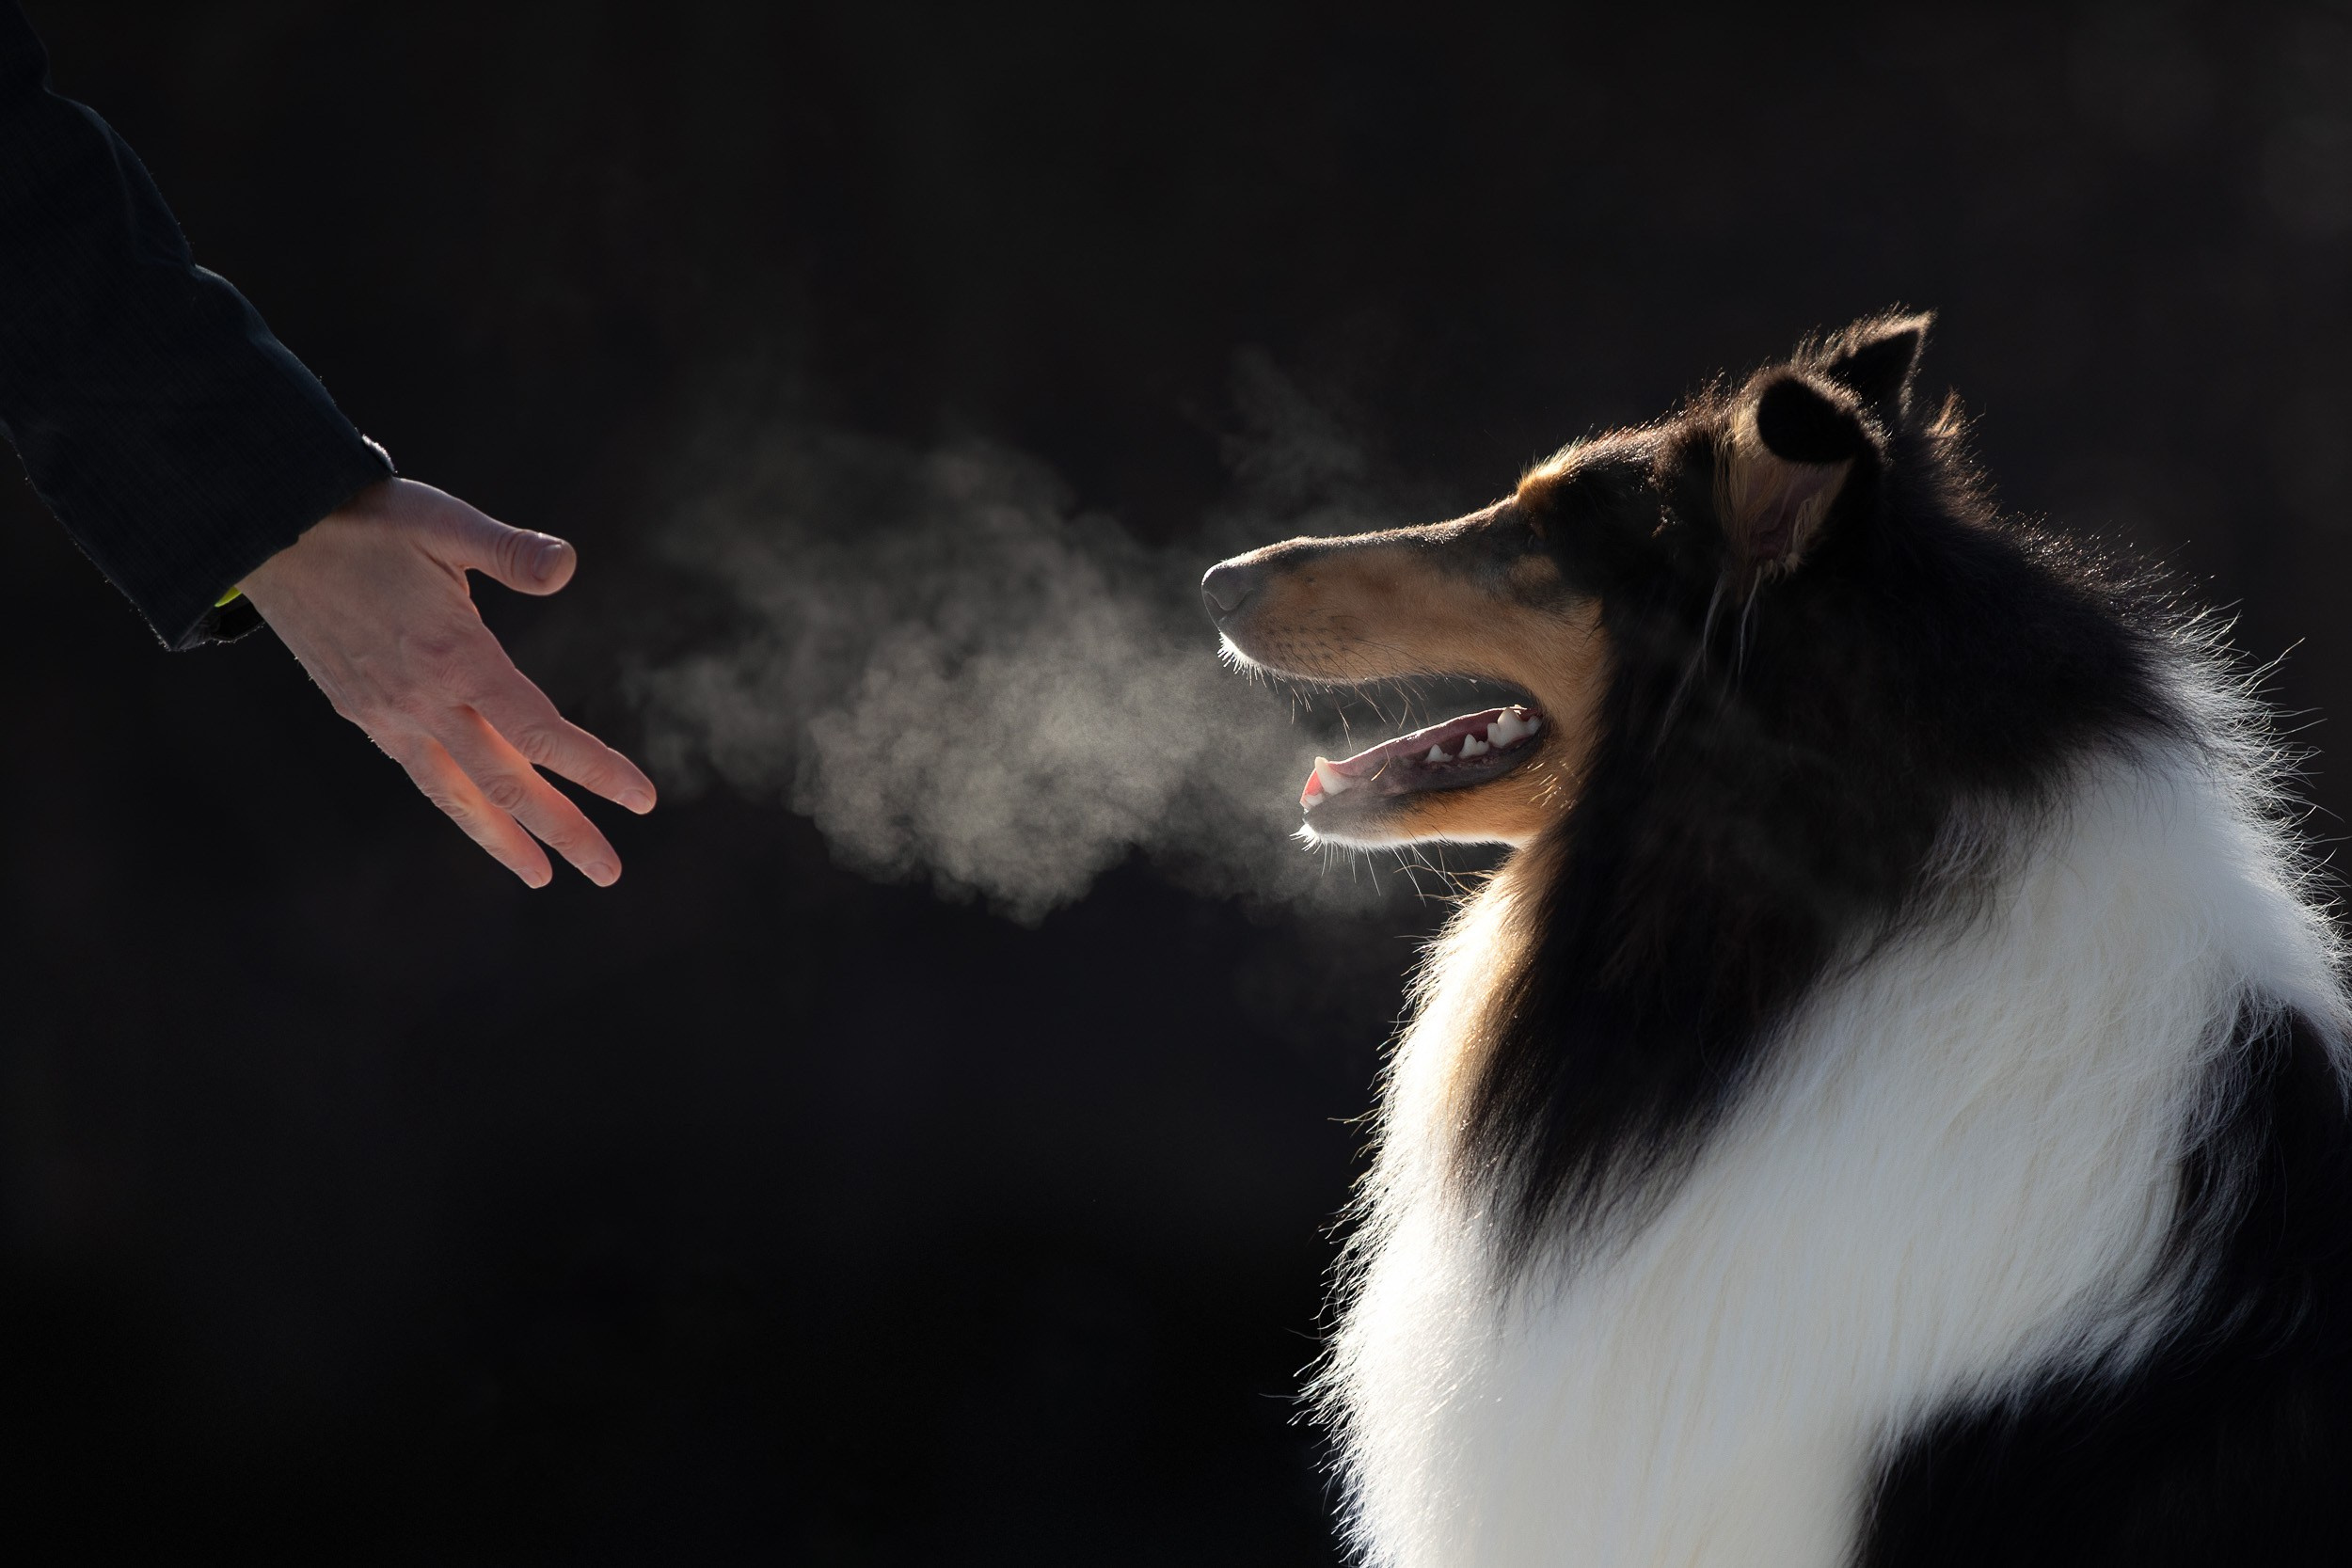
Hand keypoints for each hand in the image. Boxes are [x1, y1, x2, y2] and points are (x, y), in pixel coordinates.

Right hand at [238, 477, 655, 887]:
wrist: (264, 531)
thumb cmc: (366, 519)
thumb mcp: (443, 520)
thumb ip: (508, 549)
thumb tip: (566, 565)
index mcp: (453, 657)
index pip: (538, 731)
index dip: (594, 768)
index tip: (643, 799)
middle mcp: (420, 700)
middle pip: (506, 782)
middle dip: (563, 829)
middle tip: (610, 872)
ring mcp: (386, 713)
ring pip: (455, 794)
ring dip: (504, 839)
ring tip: (543, 876)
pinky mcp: (361, 712)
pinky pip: (420, 772)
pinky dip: (456, 803)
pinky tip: (479, 816)